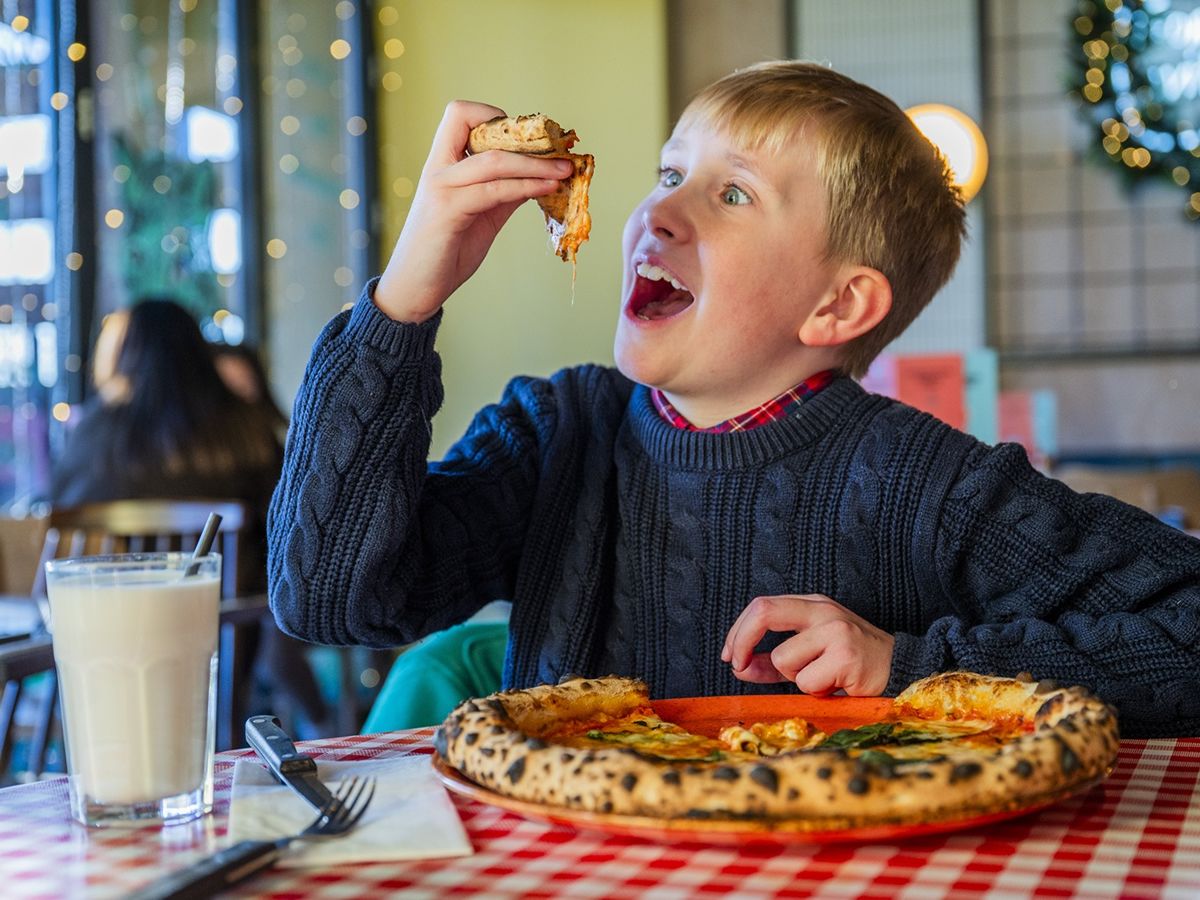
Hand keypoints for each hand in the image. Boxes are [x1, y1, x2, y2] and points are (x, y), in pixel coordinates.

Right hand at [373, 100, 572, 322]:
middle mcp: (438, 169)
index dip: (493, 115)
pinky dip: (525, 186)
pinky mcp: (447, 212)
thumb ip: (503, 193)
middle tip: (562, 151)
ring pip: (494, 160)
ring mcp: (441, 188)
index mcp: (442, 164)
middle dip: (528, 138)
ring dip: (536, 163)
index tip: (525, 138)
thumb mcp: (482, 215)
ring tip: (565, 170)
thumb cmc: (446, 252)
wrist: (415, 289)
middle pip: (478, 126)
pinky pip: (494, 191)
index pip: (460, 114)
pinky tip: (547, 189)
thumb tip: (538, 177)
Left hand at [720, 594, 893, 695]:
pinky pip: (806, 682)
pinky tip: (837, 685)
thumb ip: (771, 662)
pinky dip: (816, 691)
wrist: (900, 669)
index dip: (738, 632)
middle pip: (764, 612)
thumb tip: (738, 666)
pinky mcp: (846, 656)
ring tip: (823, 678)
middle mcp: (822, 610)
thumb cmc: (850, 663)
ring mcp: (836, 630)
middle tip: (736, 666)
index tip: (729, 655)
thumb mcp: (808, 655)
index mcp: (812, 604)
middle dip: (741, 641)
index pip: (761, 606)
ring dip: (796, 678)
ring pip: (783, 659)